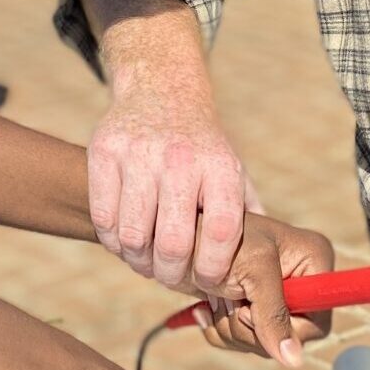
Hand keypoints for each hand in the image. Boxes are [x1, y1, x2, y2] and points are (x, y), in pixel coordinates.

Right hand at [87, 89, 253, 292]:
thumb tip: (266, 265)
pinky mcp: (104, 151)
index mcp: (220, 166)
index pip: (221, 232)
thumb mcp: (232, 169)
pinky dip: (113, 242)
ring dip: (138, 262)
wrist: (161, 87)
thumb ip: (247, 214)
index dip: (213, 269)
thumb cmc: (201, 145)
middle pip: (173, 243)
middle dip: (171, 275)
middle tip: (170, 277)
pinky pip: (103, 218)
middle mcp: (180, 158)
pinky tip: (124, 241)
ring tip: (146, 262)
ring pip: (133, 237)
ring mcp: (138, 153)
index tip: (207, 281)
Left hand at [187, 214, 336, 368]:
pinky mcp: (250, 307)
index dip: (284, 328)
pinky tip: (207, 306)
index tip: (252, 309)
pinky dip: (219, 329)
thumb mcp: (255, 270)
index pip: (317, 323)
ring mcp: (274, 298)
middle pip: (286, 339)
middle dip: (249, 328)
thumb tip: (294, 361)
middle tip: (229, 300)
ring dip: (230, 328)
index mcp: (315, 263)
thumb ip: (274, 315)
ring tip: (216, 296)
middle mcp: (300, 282)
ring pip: (260, 343)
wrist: (184, 231)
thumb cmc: (223, 236)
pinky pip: (240, 340)